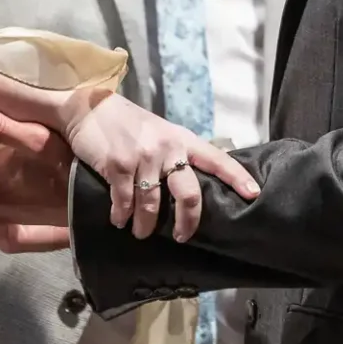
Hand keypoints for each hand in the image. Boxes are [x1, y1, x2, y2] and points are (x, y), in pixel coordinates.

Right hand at [53, 91, 258, 241]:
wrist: (88, 107)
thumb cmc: (126, 122)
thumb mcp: (159, 131)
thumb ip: (175, 153)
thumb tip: (190, 185)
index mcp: (181, 139)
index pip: (217, 159)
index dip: (237, 177)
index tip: (254, 194)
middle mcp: (167, 148)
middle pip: (189, 193)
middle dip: (187, 222)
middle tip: (181, 236)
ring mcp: (143, 157)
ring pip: (152, 205)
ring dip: (145, 225)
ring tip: (140, 232)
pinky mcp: (118, 166)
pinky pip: (125, 202)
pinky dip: (121, 216)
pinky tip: (118, 219)